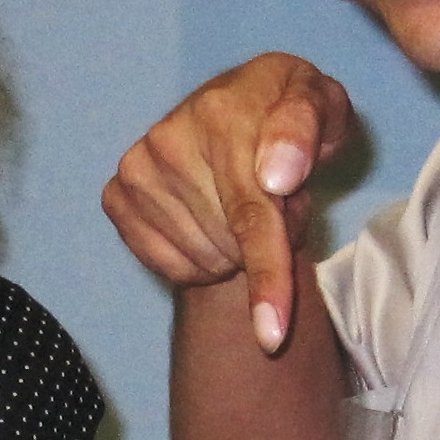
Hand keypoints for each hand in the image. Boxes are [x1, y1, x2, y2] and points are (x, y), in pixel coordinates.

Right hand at [103, 53, 351, 351]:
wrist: (245, 108)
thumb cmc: (292, 118)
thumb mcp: (323, 105)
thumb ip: (307, 130)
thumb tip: (276, 177)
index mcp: (223, 112)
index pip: (251, 213)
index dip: (268, 275)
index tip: (273, 334)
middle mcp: (169, 138)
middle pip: (232, 246)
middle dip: (270, 240)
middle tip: (279, 202)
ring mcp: (137, 169)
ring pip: (203, 261)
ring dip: (236, 251)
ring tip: (243, 206)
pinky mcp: (117, 196)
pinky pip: (170, 266)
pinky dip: (201, 260)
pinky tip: (210, 221)